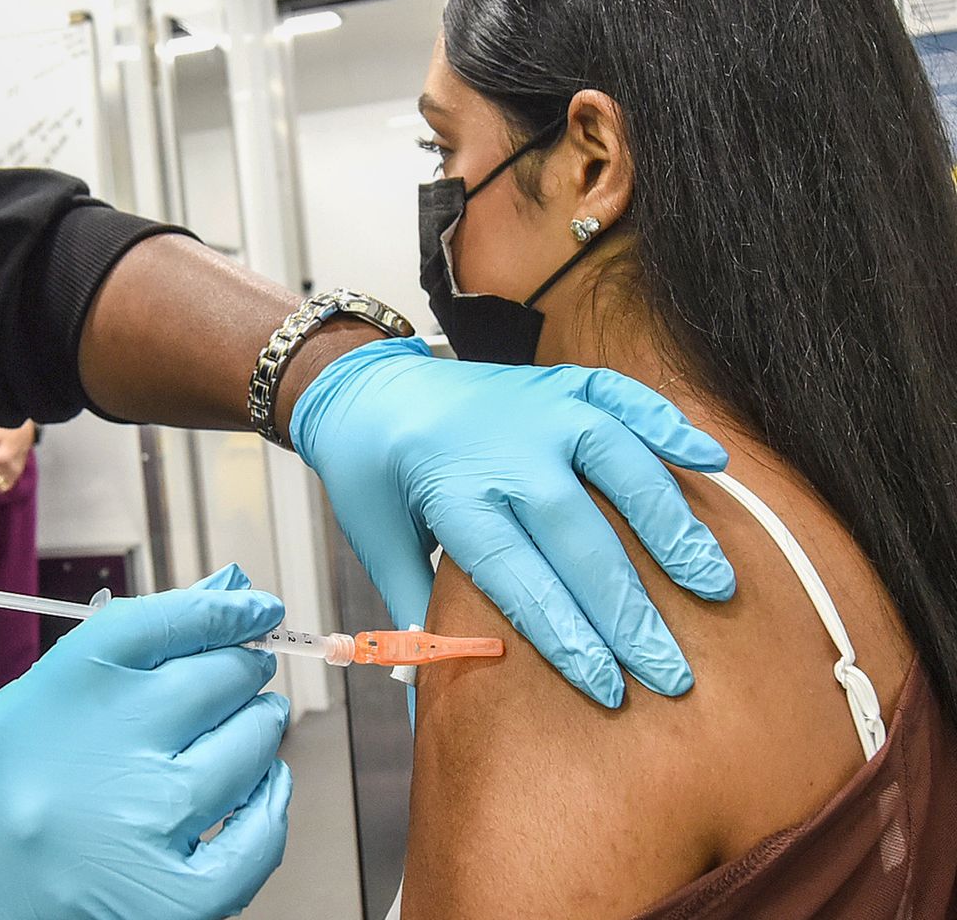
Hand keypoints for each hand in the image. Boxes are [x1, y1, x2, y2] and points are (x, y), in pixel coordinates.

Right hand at [0, 565, 292, 919]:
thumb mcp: (36, 699)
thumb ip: (128, 648)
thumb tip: (226, 595)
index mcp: (70, 687)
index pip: (175, 619)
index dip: (229, 608)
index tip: (255, 608)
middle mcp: (114, 747)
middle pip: (221, 677)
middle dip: (241, 670)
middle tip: (239, 675)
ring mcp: (149, 824)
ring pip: (251, 748)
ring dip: (258, 729)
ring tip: (243, 729)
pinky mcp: (176, 896)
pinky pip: (260, 839)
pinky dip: (270, 806)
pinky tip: (260, 789)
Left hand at [290, 336, 734, 706]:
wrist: (366, 385)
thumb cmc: (373, 476)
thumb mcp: (377, 542)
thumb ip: (414, 613)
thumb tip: (422, 698)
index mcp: (450, 492)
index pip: (517, 575)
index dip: (565, 636)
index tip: (607, 688)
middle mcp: (504, 446)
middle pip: (578, 535)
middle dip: (627, 610)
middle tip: (671, 672)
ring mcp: (540, 407)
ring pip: (619, 465)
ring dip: (671, 527)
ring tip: (714, 587)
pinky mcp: (564, 383)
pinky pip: (626, 399)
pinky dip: (670, 425)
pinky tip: (715, 464)